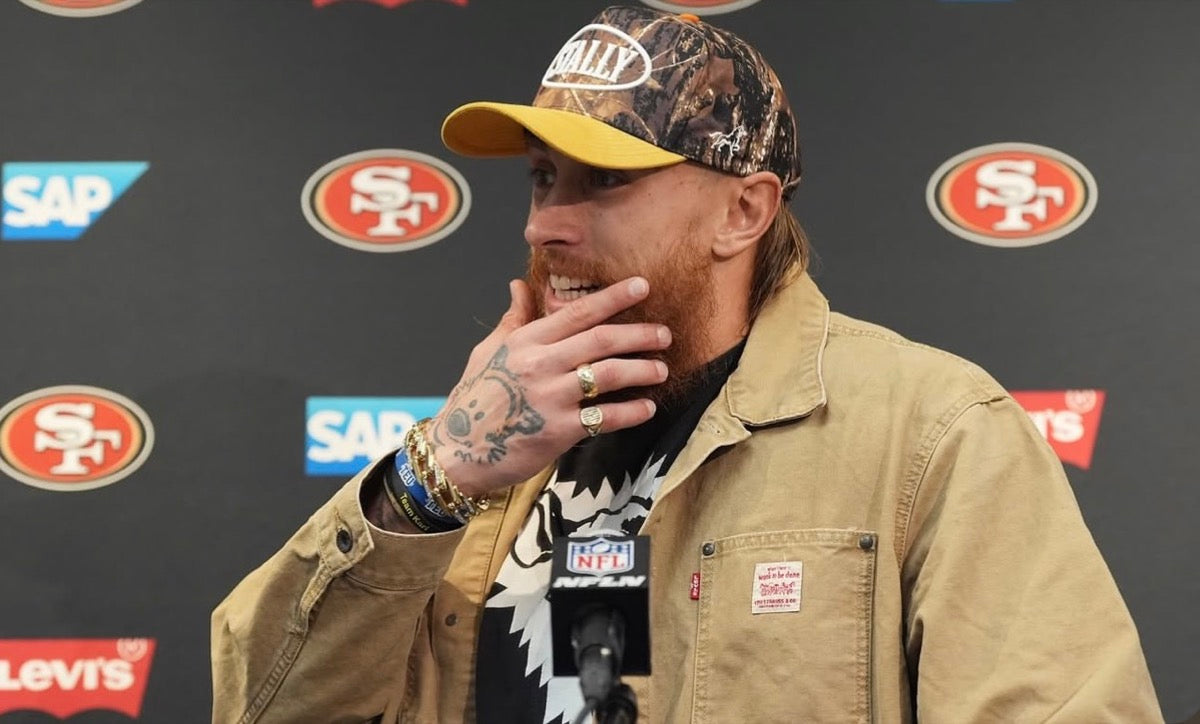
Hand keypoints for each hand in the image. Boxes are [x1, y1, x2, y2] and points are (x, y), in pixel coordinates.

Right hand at [427, 276, 670, 497]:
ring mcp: (550, 398)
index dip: (613, 298)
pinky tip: (648, 408)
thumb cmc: (474, 400)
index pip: (577, 312)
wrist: (457, 452)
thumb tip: (519, 285)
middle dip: (639, 334)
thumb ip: (513, 320)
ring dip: (641, 370)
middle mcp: (540, 364)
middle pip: (601, 340)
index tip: (641, 286)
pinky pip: (605, 418)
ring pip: (608, 374)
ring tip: (661, 369)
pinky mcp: (559, 431)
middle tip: (664, 334)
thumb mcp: (488, 352)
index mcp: (525, 341)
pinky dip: (631, 412)